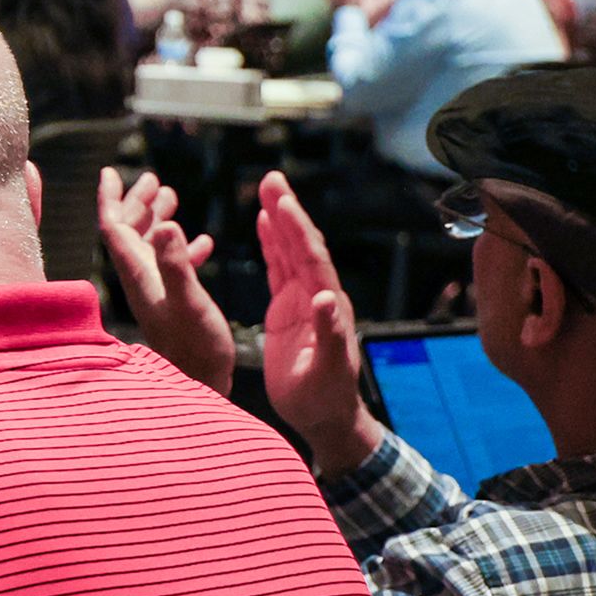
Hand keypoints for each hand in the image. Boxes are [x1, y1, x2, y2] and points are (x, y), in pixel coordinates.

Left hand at [97, 169, 234, 393]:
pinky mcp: (173, 307)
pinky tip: (203, 243)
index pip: (114, 227)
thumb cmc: (196, 348)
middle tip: (154, 179)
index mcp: (139, 274)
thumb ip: (175, 263)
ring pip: (149, 248)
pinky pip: (172, 268)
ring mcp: (156, 294)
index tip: (111, 171)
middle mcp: (142, 281)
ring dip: (157, 221)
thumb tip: (164, 223)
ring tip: (173, 198)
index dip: (112, 198)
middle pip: (129, 232)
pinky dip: (182, 249)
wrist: (201, 388)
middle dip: (137, 202)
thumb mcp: (188, 301)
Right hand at [256, 172, 382, 474]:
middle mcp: (319, 295)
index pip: (311, 258)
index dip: (296, 228)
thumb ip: (331, 334)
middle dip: (287, 210)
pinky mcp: (290, 309)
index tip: (280, 200)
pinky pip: (280, 268)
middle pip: (302, 244)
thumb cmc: (327, 398)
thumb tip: (326, 298)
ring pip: (291, 251)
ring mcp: (304, 300)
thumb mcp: (329, 371)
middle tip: (272, 178)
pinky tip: (265, 223)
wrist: (324, 417)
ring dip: (279, 219)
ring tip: (268, 188)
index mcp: (328, 305)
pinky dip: (273, 243)